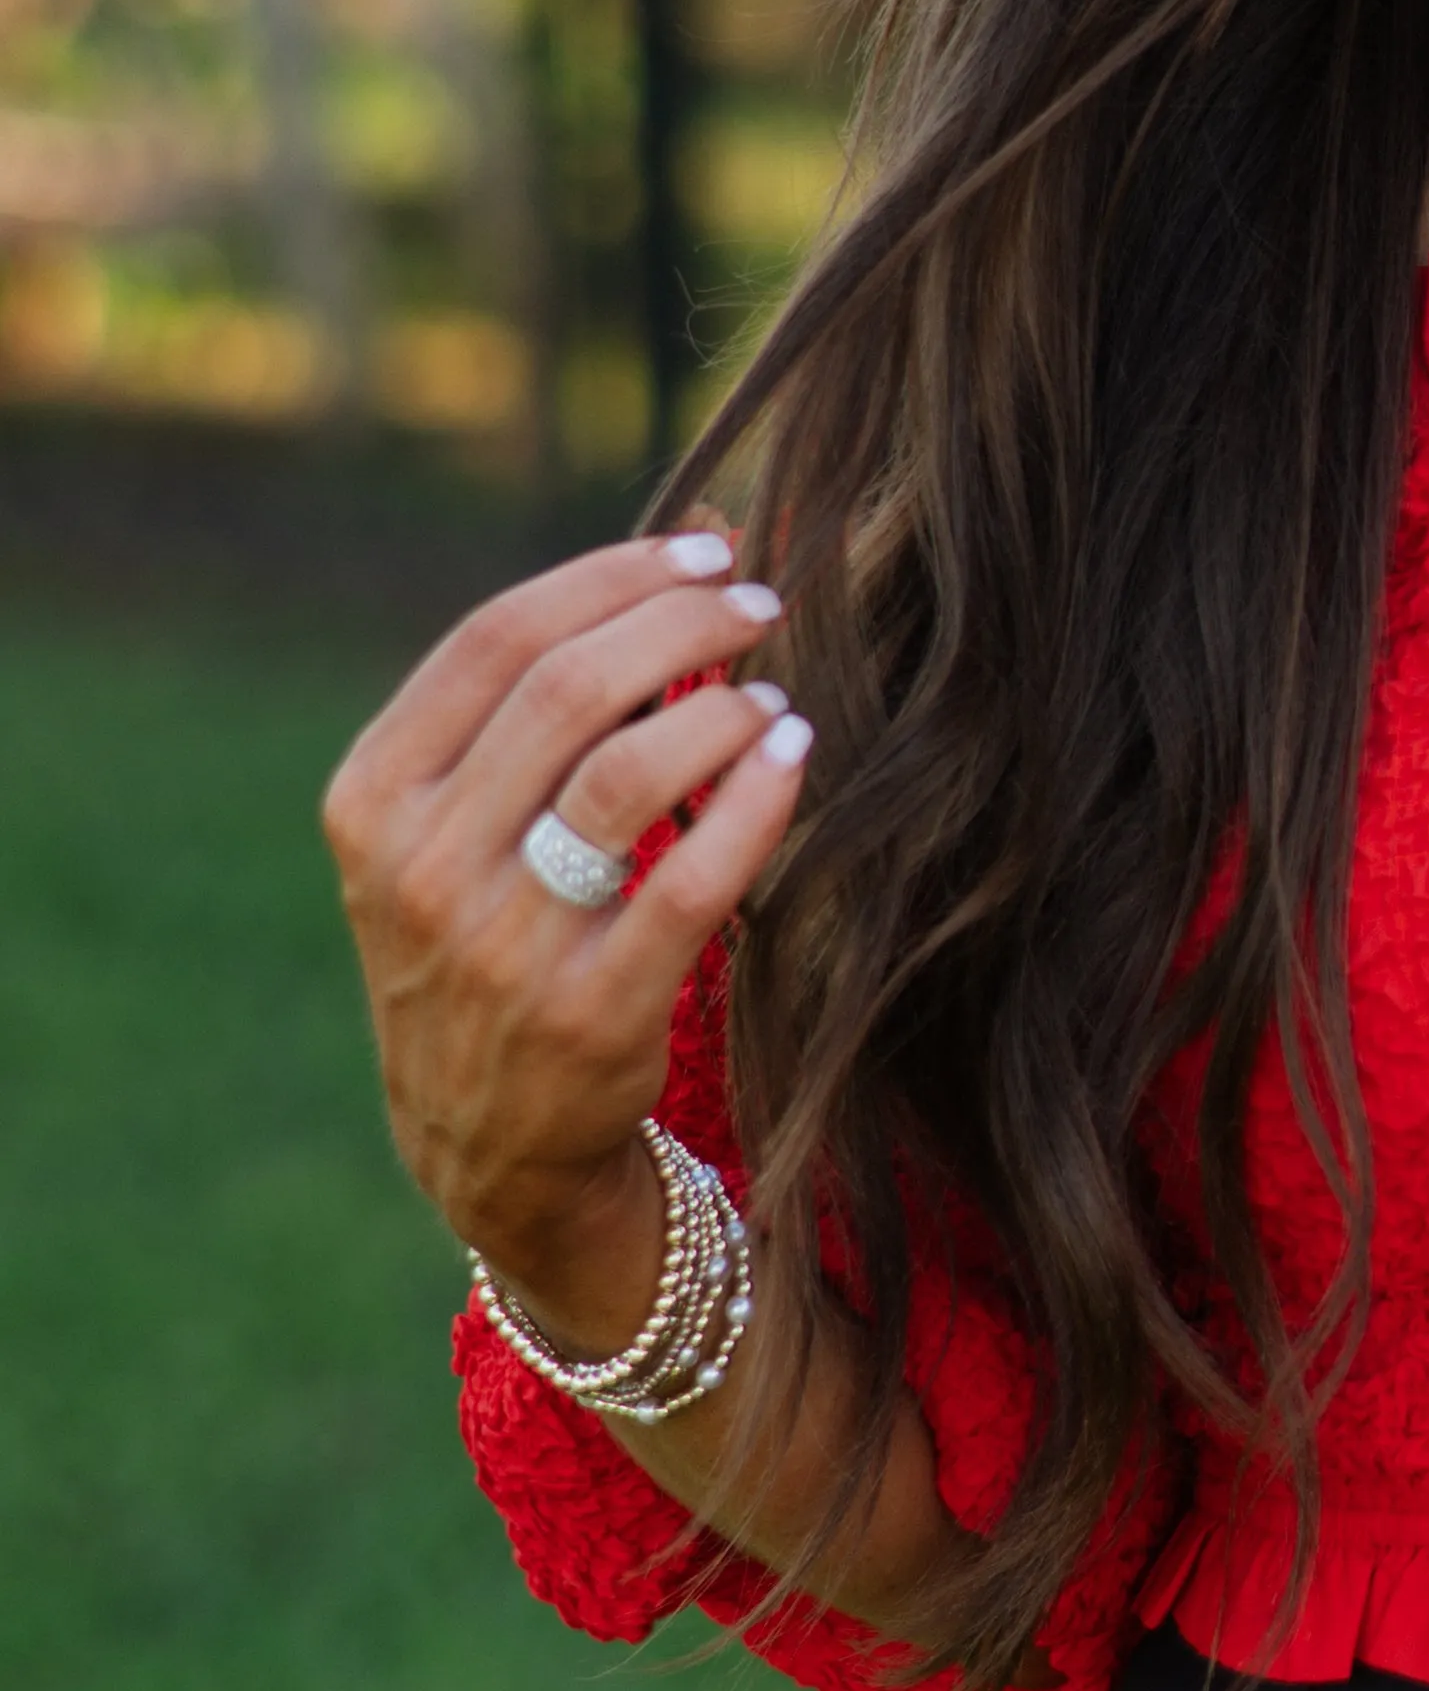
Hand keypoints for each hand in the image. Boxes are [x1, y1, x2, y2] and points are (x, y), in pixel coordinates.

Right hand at [322, 529, 811, 1347]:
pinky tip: (794, 756)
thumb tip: (686, 551)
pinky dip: (756, 799)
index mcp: (371, 798)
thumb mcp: (446, 830)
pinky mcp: (589, 1013)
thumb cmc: (487, 940)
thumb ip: (523, 709)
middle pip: (567, 690)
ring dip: (722, 709)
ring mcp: (501, 946)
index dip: (612, 575)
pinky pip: (692, 880)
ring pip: (628, 774)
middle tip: (760, 604)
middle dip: (682, 622)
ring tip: (774, 696)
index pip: (495, 639)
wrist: (485, 1140)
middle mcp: (420, 868)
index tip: (704, 550)